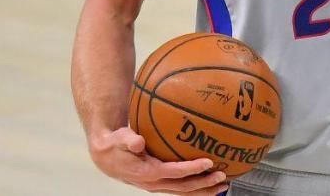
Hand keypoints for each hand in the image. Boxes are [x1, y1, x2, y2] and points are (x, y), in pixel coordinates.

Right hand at [90, 127, 228, 194]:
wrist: (107, 158)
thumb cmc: (115, 145)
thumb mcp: (119, 139)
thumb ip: (128, 140)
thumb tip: (138, 141)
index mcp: (147, 172)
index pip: (174, 172)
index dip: (192, 169)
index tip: (208, 162)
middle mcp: (154, 182)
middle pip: (183, 187)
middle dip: (204, 184)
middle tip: (222, 177)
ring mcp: (158, 185)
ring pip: (184, 191)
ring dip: (204, 190)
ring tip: (223, 185)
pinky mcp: (160, 183)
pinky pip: (181, 187)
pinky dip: (196, 187)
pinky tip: (209, 180)